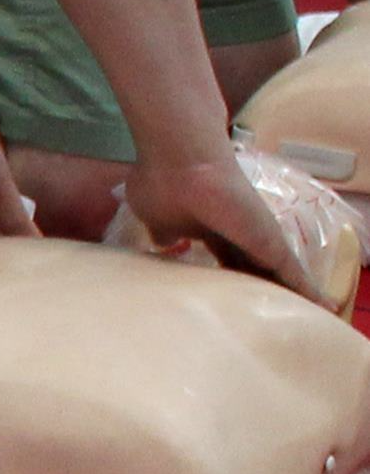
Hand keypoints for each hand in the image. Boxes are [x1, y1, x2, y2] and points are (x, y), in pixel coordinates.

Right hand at [121, 142, 324, 298]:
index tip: (227, 295)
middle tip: (264, 312)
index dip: (226, 275)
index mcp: (205, 228)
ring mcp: (255, 234)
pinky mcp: (270, 240)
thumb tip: (165, 242)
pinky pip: (291, 272)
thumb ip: (163, 231)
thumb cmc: (162, 184)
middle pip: (251, 266)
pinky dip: (305, 290)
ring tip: (300, 313)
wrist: (182, 161)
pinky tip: (319, 307)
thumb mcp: (154, 217)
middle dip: (258, 287)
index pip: (221, 256)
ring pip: (276, 270)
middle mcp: (235, 230)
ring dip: (287, 291)